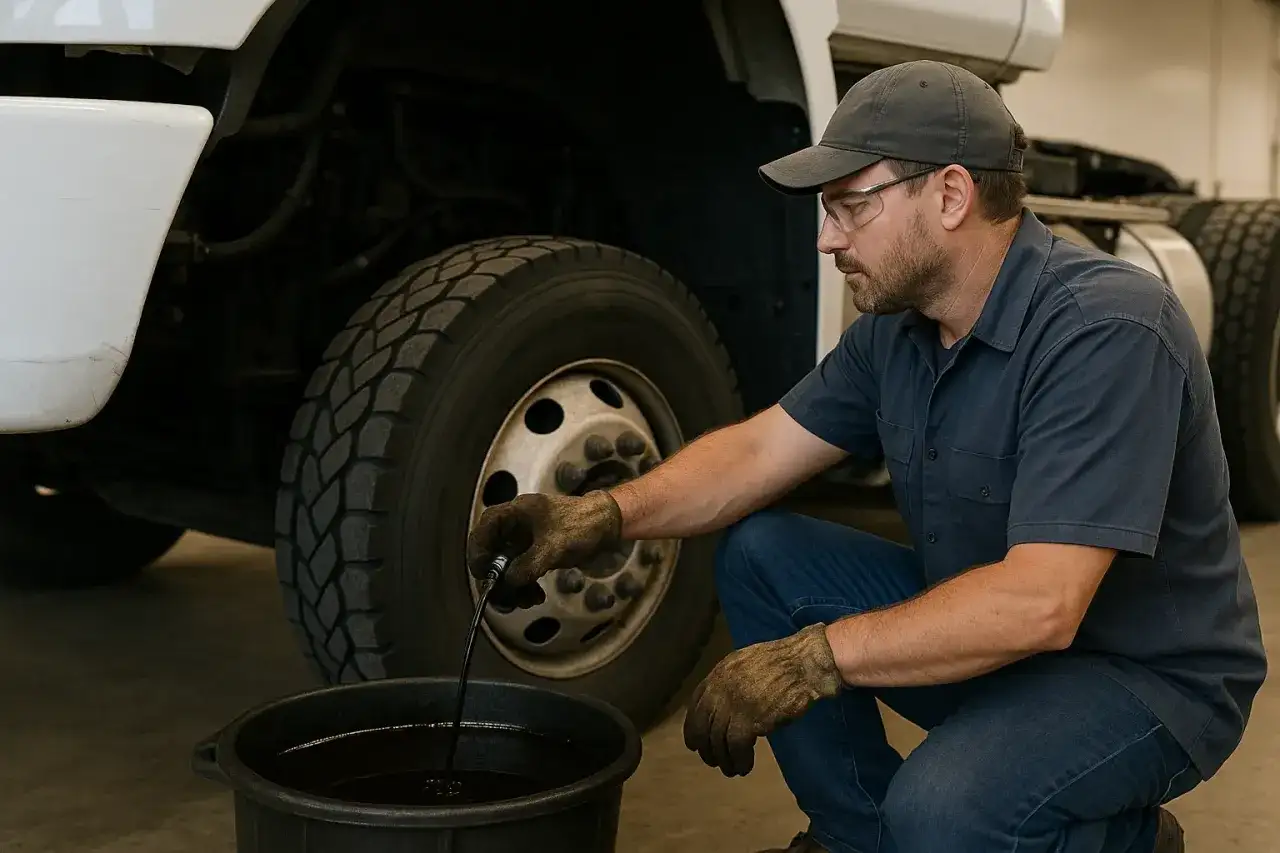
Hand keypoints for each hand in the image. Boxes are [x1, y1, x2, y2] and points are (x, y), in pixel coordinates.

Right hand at [466, 489, 622, 607]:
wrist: (607, 524)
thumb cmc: (581, 525)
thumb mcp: (553, 547)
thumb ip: (527, 566)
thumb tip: (508, 583)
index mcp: (515, 513)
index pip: (484, 530)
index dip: (478, 553)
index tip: (482, 575)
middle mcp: (515, 525)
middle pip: (492, 552)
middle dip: (497, 578)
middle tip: (504, 598)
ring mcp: (525, 539)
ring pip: (507, 565)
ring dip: (512, 586)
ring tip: (526, 601)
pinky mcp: (536, 551)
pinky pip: (521, 570)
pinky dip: (525, 585)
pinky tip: (535, 596)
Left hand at [683, 623, 841, 776]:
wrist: (805, 663)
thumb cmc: (784, 663)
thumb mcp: (748, 665)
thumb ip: (732, 683)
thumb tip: (725, 709)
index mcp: (719, 673)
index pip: (696, 705)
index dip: (693, 727)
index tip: (695, 743)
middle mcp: (720, 688)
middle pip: (702, 725)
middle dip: (705, 747)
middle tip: (712, 760)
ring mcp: (733, 703)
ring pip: (717, 739)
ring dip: (722, 759)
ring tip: (730, 769)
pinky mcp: (749, 719)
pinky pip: (736, 747)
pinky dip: (739, 760)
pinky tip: (744, 767)